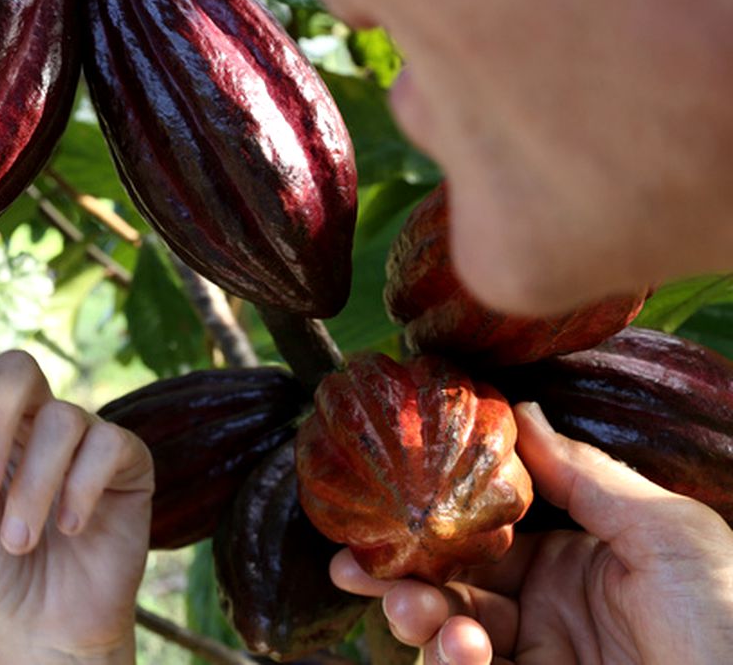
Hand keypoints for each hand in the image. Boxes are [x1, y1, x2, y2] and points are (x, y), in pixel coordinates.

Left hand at [0, 245, 153, 664]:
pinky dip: (76, 491)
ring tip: (17, 539)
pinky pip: (105, 446)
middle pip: (14, 366)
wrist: (38, 633)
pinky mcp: (127, 464)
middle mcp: (33, 416)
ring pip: (60, 419)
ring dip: (28, 488)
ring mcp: (82, 437)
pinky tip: (68, 527)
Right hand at [331, 402, 732, 663]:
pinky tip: (459, 645)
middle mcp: (551, 608)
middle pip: (452, 580)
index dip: (434, 512)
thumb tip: (521, 412)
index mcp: (582, 558)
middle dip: (400, 570)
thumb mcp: (667, 533)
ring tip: (415, 609)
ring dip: (418, 615)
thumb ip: (584, 475)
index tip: (381, 495)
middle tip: (357, 562)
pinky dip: (448, 658)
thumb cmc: (730, 620)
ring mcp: (541, 658)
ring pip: (448, 631)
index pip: (488, 527)